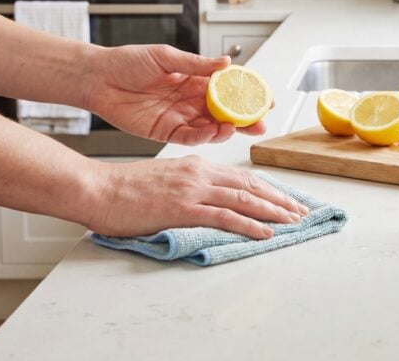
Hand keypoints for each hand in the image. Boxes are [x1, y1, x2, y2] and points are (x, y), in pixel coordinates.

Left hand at [86, 44, 266, 144]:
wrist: (98, 78)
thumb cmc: (127, 62)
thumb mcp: (165, 57)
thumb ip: (196, 64)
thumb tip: (227, 62)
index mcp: (193, 80)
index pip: (228, 89)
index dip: (247, 95)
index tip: (265, 98)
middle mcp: (190, 100)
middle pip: (225, 112)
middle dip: (245, 119)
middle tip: (261, 123)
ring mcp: (179, 117)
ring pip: (211, 127)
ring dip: (227, 130)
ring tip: (237, 128)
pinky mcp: (165, 132)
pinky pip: (189, 137)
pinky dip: (204, 136)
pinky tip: (214, 132)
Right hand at [87, 157, 307, 238]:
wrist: (98, 188)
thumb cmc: (124, 189)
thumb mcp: (164, 179)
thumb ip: (188, 186)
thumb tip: (205, 199)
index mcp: (196, 165)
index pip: (241, 176)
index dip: (267, 188)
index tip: (285, 199)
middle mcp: (199, 173)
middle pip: (250, 185)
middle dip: (279, 199)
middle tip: (300, 211)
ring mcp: (193, 189)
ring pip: (244, 198)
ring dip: (273, 211)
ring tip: (292, 222)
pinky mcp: (184, 207)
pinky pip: (225, 215)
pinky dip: (249, 224)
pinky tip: (265, 232)